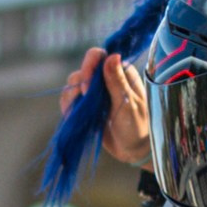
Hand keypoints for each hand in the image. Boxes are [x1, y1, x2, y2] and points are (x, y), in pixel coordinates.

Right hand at [59, 42, 151, 164]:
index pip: (98, 56)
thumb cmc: (138, 127)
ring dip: (72, 97)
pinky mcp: (87, 105)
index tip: (87, 86)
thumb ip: (118, 82)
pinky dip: (68, 106)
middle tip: (87, 104)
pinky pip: (70, 100)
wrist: (135, 150)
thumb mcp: (129, 105)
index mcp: (120, 72)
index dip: (88, 66)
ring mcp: (95, 92)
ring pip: (73, 84)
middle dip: (79, 85)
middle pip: (82, 70)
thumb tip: (112, 56)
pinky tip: (73, 116)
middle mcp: (106, 78)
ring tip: (80, 113)